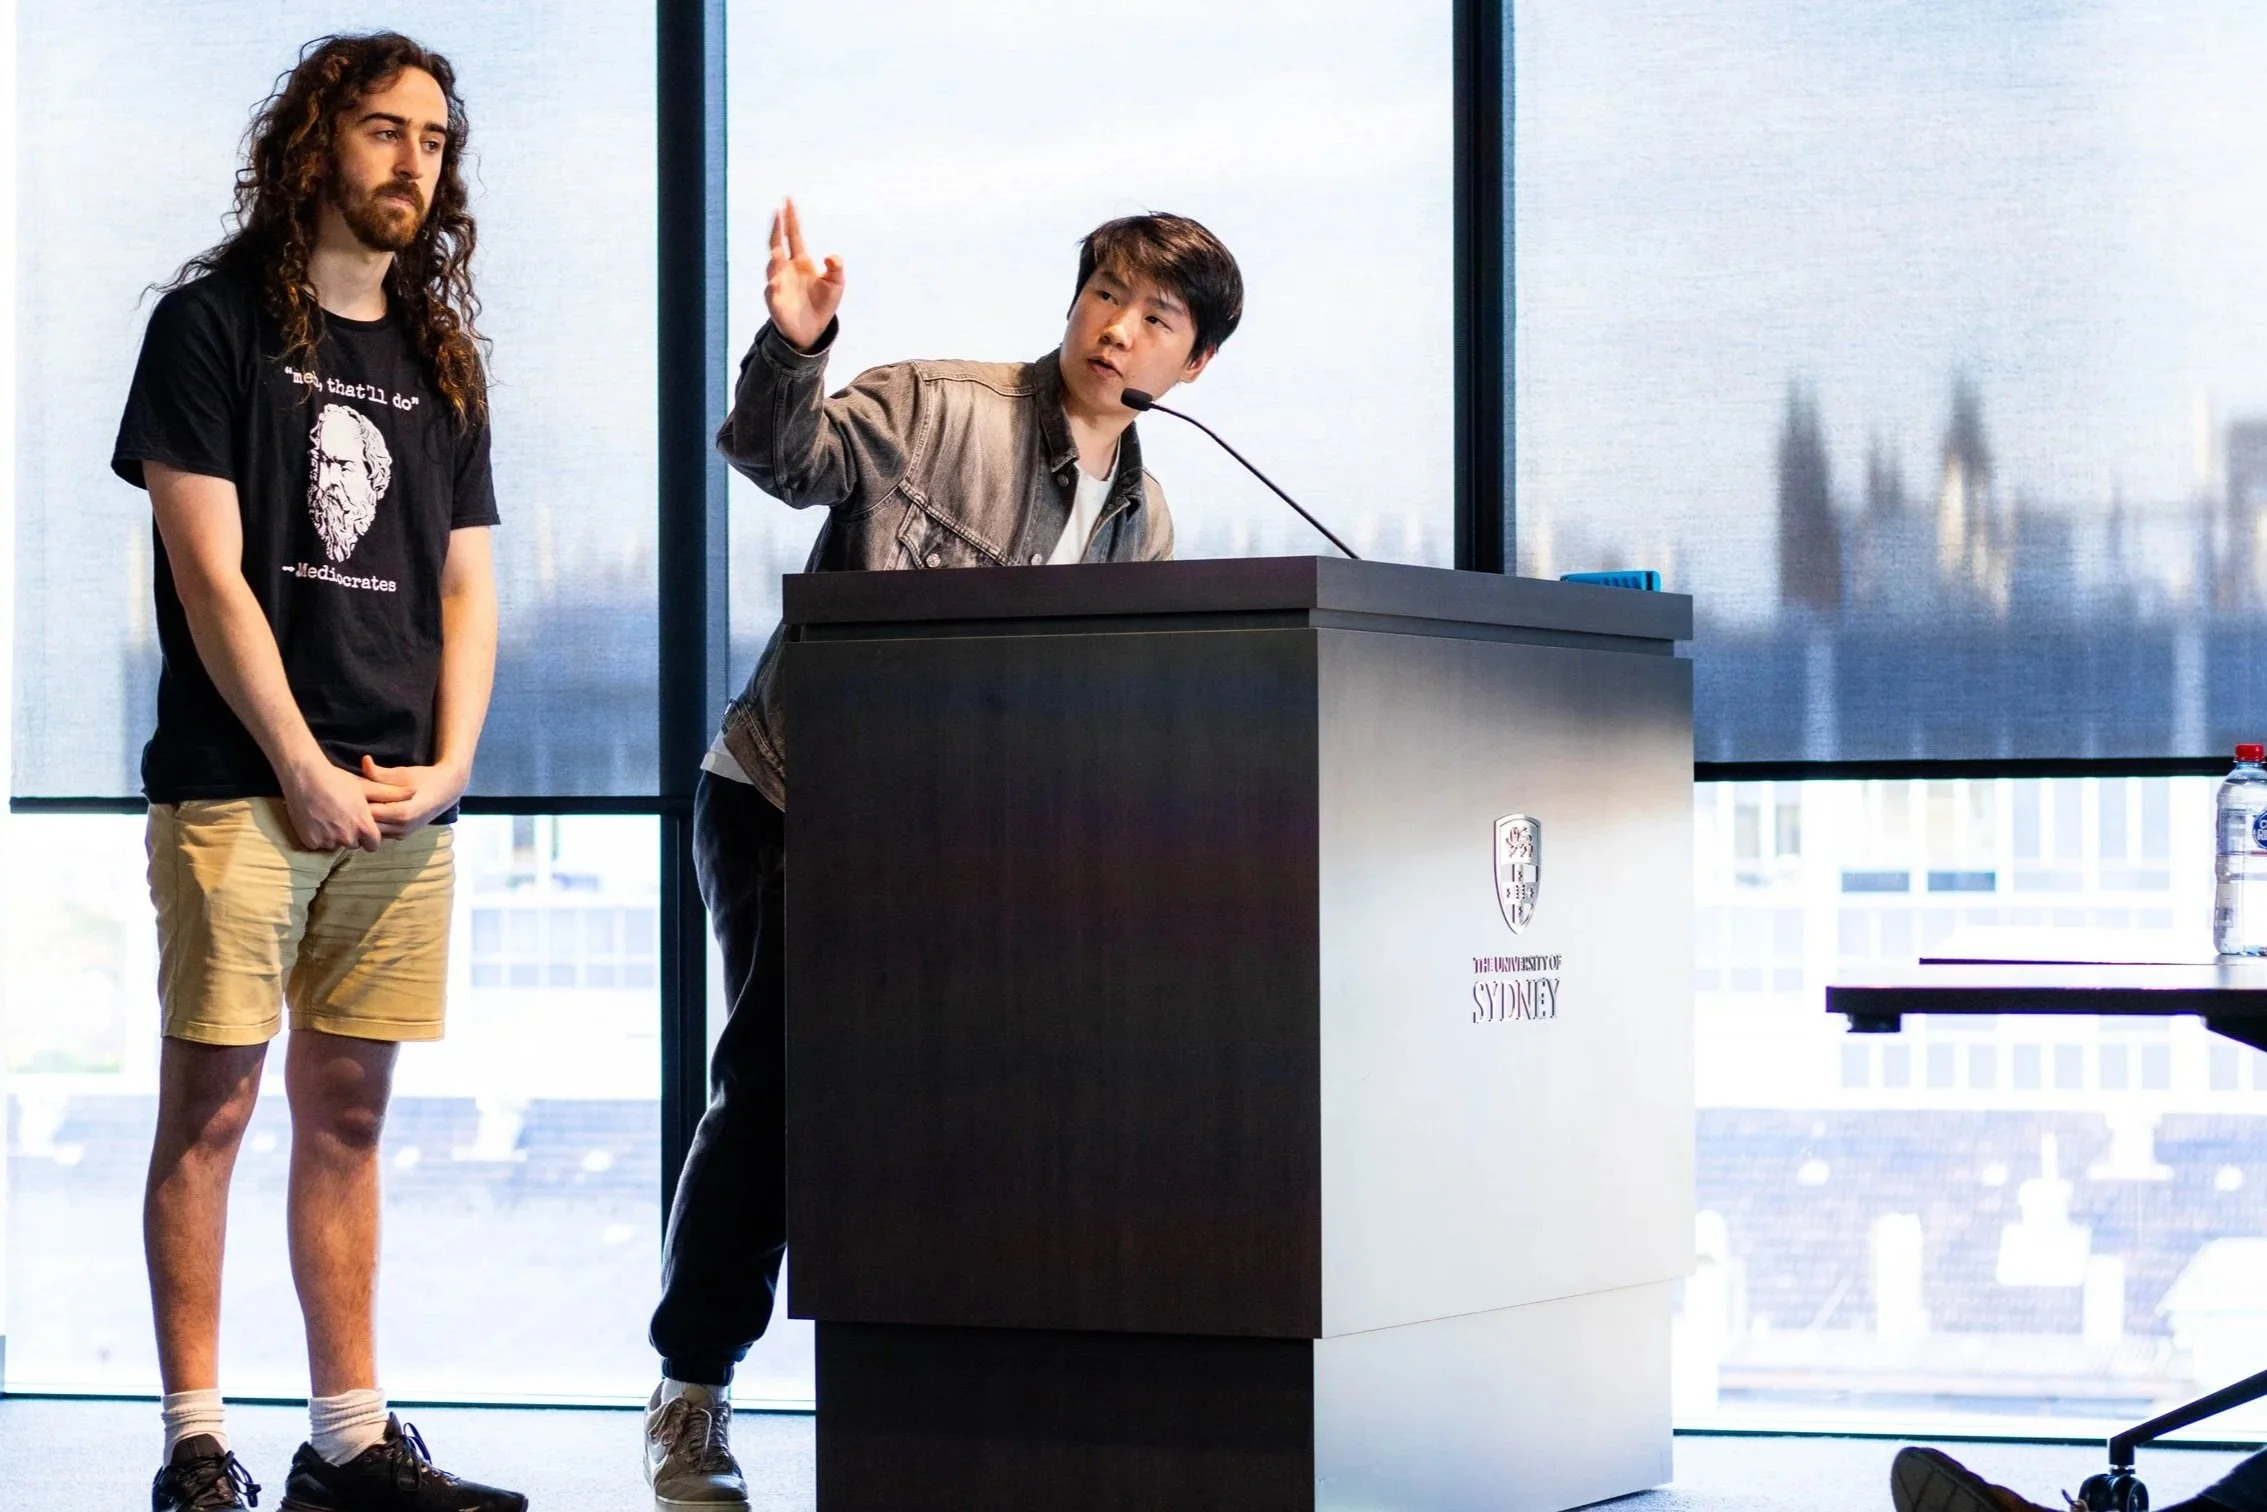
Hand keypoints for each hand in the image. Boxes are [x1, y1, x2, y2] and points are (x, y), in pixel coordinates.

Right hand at [282, 757, 399, 852]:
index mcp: (363, 827)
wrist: (304, 776)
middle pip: (354, 844)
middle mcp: (346, 838)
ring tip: (329, 816)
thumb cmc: (338, 780)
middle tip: (344, 816)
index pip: (373, 844)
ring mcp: (327, 841)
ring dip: (334, 836)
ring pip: (335, 844)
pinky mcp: (309, 842)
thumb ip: (391, 794)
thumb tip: (414, 792)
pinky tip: (317, 819)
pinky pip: (318, 844)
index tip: (363, 824)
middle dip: (352, 835)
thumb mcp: (366, 786)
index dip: (370, 835)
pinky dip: (318, 836)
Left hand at [360, 754, 469, 838]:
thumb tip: (364, 760)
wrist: (448, 790)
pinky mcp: (403, 836)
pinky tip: (375, 811)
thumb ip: (379, 772)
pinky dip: (376, 824)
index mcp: (401, 813)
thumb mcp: (402, 773)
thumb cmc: (425, 778)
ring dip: (368, 820)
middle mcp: (402, 828)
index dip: (358, 802)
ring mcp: (403, 834)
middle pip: (369, 824)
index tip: (354, 792)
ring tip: (365, 804)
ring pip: (374, 831)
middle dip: (360, 812)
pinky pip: (382, 833)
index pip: (367, 813)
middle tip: (355, 798)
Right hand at [766, 198, 843, 351]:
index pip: (793, 235)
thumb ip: (836, 267)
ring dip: (774, 259)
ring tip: (777, 252)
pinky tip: (776, 282)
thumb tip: (831, 256)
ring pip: (772, 267)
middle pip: (777, 244)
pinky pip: (771, 292)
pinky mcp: (775, 302)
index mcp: (801, 261)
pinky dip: (772, 287)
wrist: (812, 330)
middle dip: (777, 229)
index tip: (788, 200)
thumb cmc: (823, 303)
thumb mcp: (837, 284)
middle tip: (777, 212)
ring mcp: (778, 284)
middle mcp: (786, 269)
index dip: (791, 219)